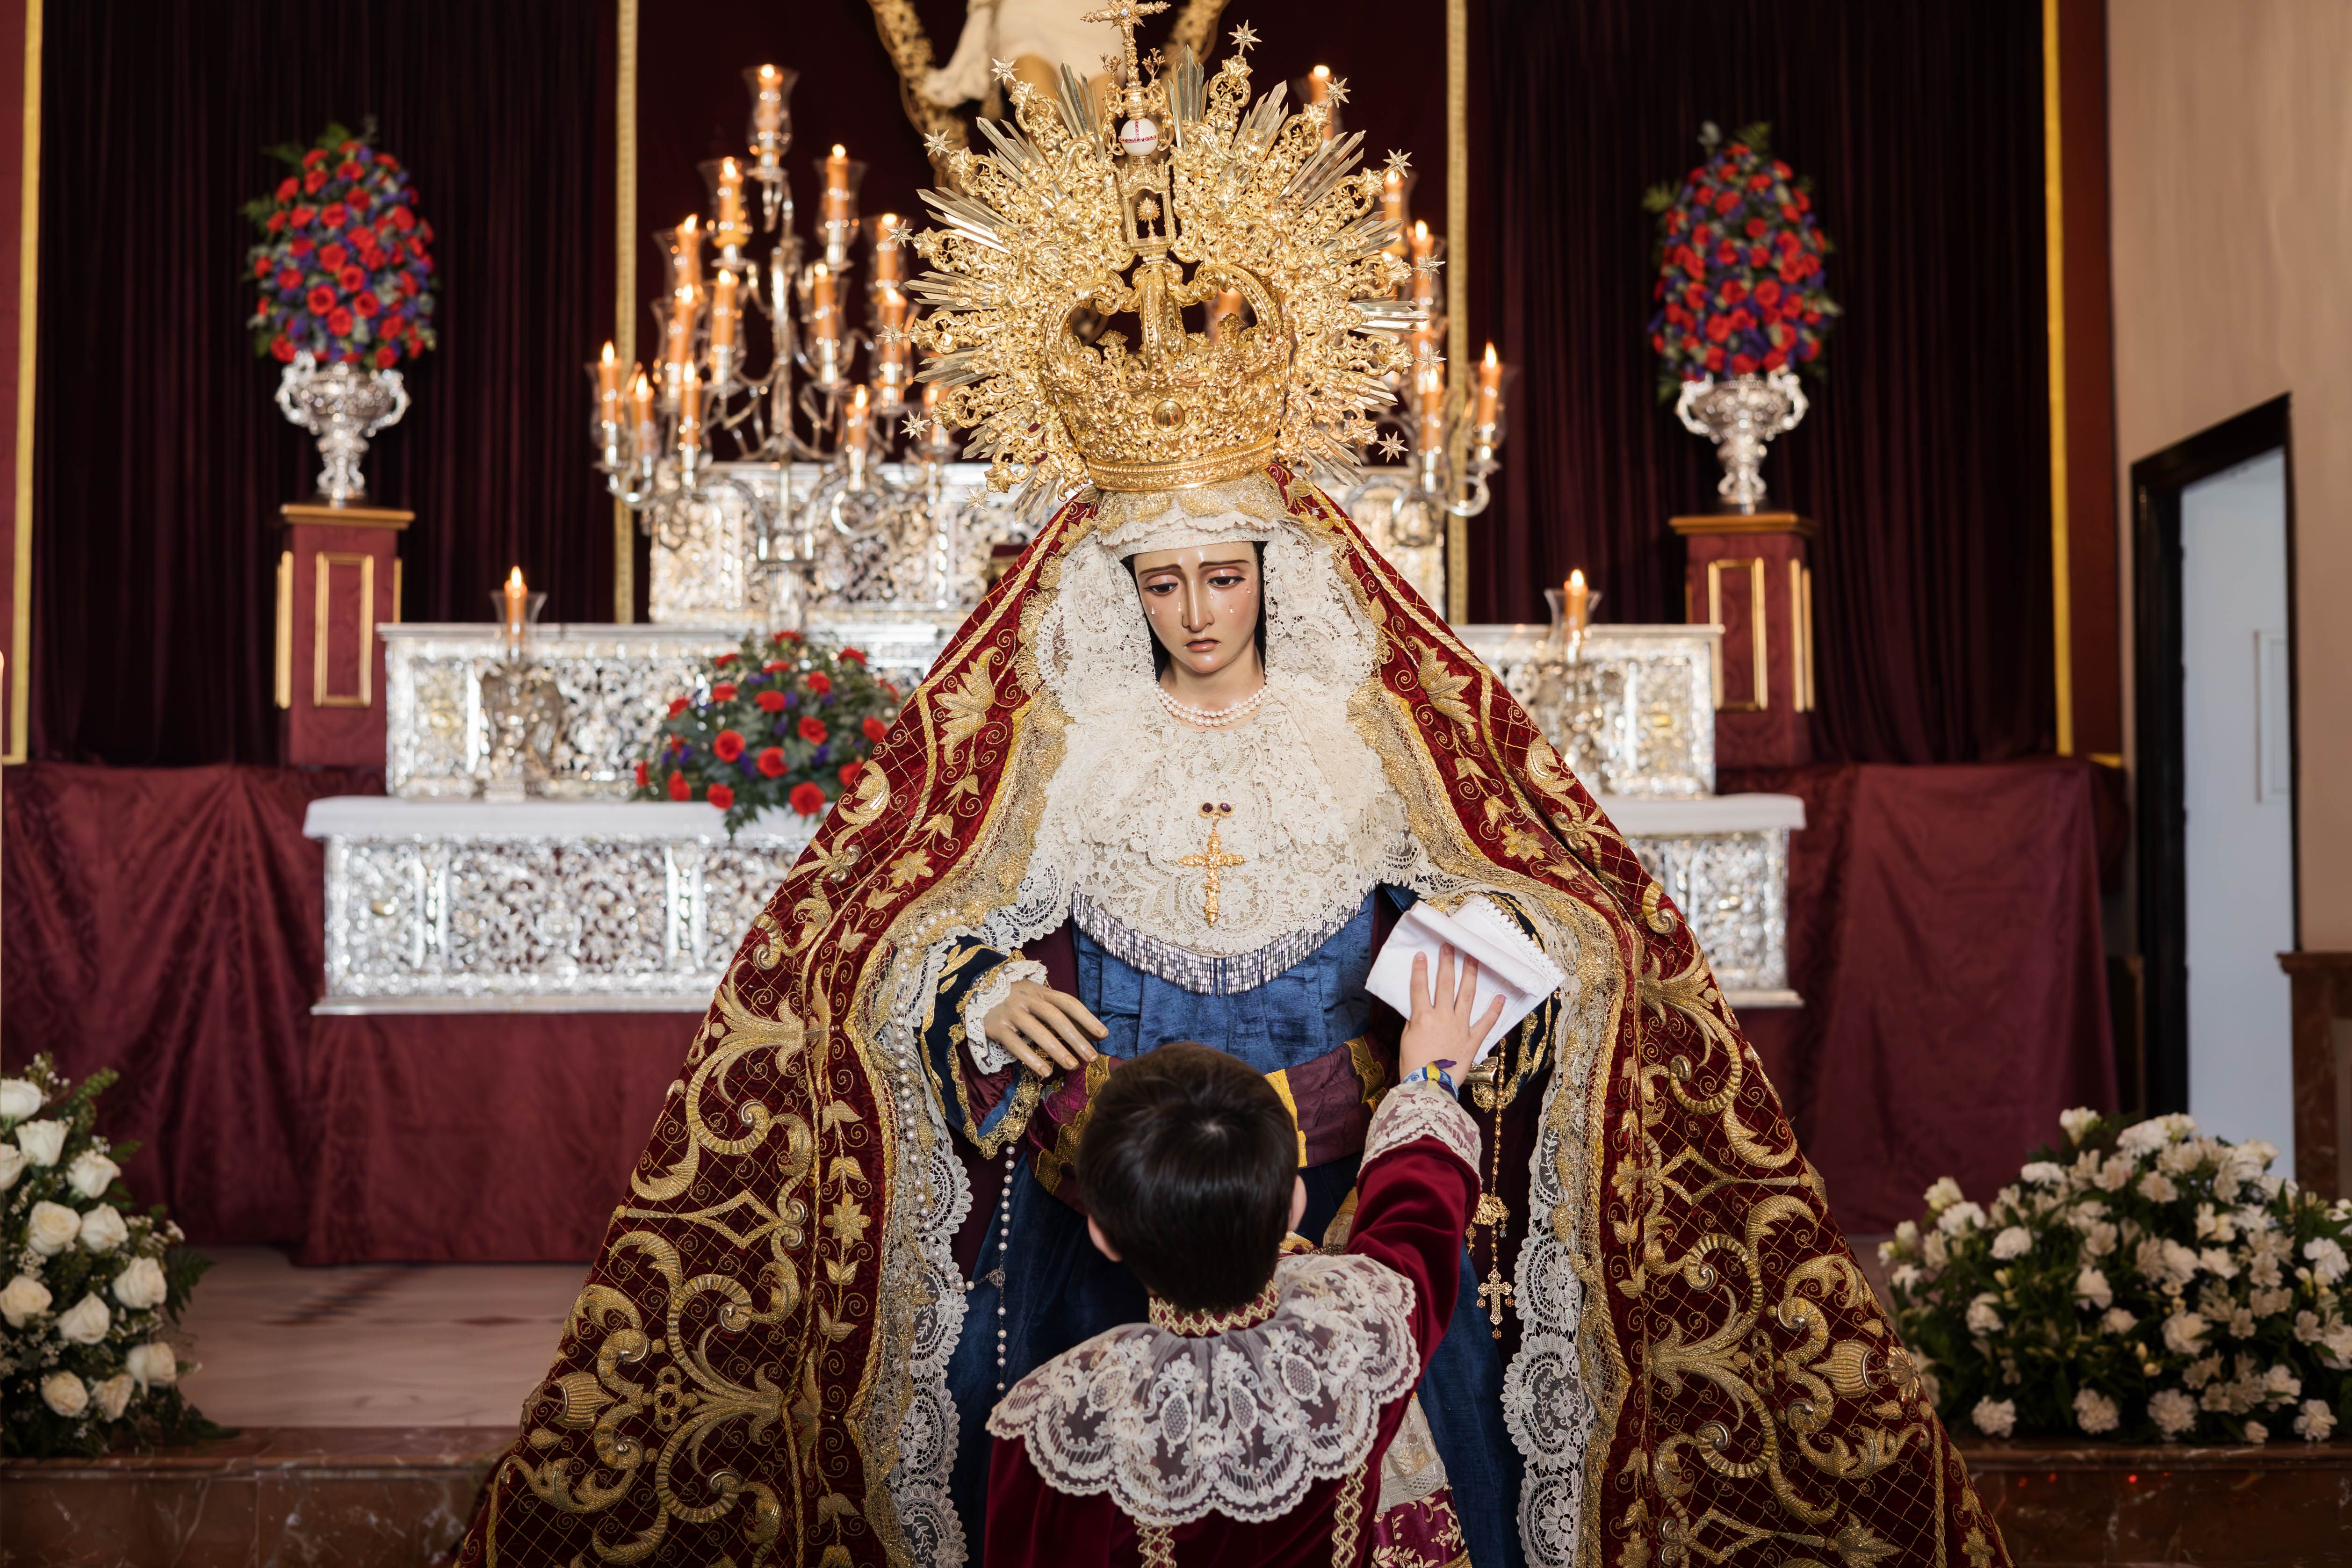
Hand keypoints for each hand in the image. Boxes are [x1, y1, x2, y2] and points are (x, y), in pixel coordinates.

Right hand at [983, 979, 1106, 1075]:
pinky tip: (1045, 1071)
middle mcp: (1026, 998)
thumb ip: (1056, 1010)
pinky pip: (1015, 1045)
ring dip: (1057, 1050)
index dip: (1087, 1018)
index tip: (1103, 1035)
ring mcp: (1010, 1012)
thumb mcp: (1034, 996)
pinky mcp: (995, 1027)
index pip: (1068, 1002)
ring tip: (1072, 1066)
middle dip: (1076, 1038)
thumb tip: (1087, 1032)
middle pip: (1056, 1018)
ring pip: (1037, 1031)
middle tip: (1091, 1057)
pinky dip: (1031, 1058)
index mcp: (1040, 991)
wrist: (972, 987)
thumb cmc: (1012, 997)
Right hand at [1399, 944, 1505, 1083]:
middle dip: (1447, 963)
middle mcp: (1442, 1017)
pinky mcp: (1472, 1040)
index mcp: (1422, 1017)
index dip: (1420, 969)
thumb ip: (1414, 1021)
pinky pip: (1486, 1023)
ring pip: (1466, 996)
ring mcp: (1459, 1027)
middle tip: (1449, 947)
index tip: (1422, 954)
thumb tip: (1420, 1009)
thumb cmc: (1413, 1065)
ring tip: (1473, 959)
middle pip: (1445, 984)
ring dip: (1470, 975)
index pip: (1419, 987)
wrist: (1429, 1086)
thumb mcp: (1406, 1040)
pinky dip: (1494, 1010)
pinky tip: (1501, 997)